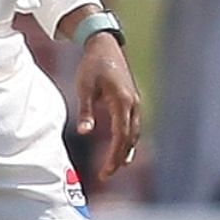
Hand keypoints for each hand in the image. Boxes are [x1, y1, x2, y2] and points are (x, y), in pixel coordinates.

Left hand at [74, 34, 142, 181]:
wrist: (105, 45)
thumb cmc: (92, 66)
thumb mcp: (84, 87)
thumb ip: (85, 111)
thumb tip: (84, 132)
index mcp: (122, 101)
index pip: (121, 135)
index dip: (114, 156)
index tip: (105, 171)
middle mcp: (133, 104)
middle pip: (130, 138)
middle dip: (119, 158)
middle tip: (106, 174)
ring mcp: (136, 102)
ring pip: (135, 132)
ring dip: (125, 150)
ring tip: (115, 166)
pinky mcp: (133, 100)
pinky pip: (134, 125)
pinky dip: (128, 139)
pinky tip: (122, 149)